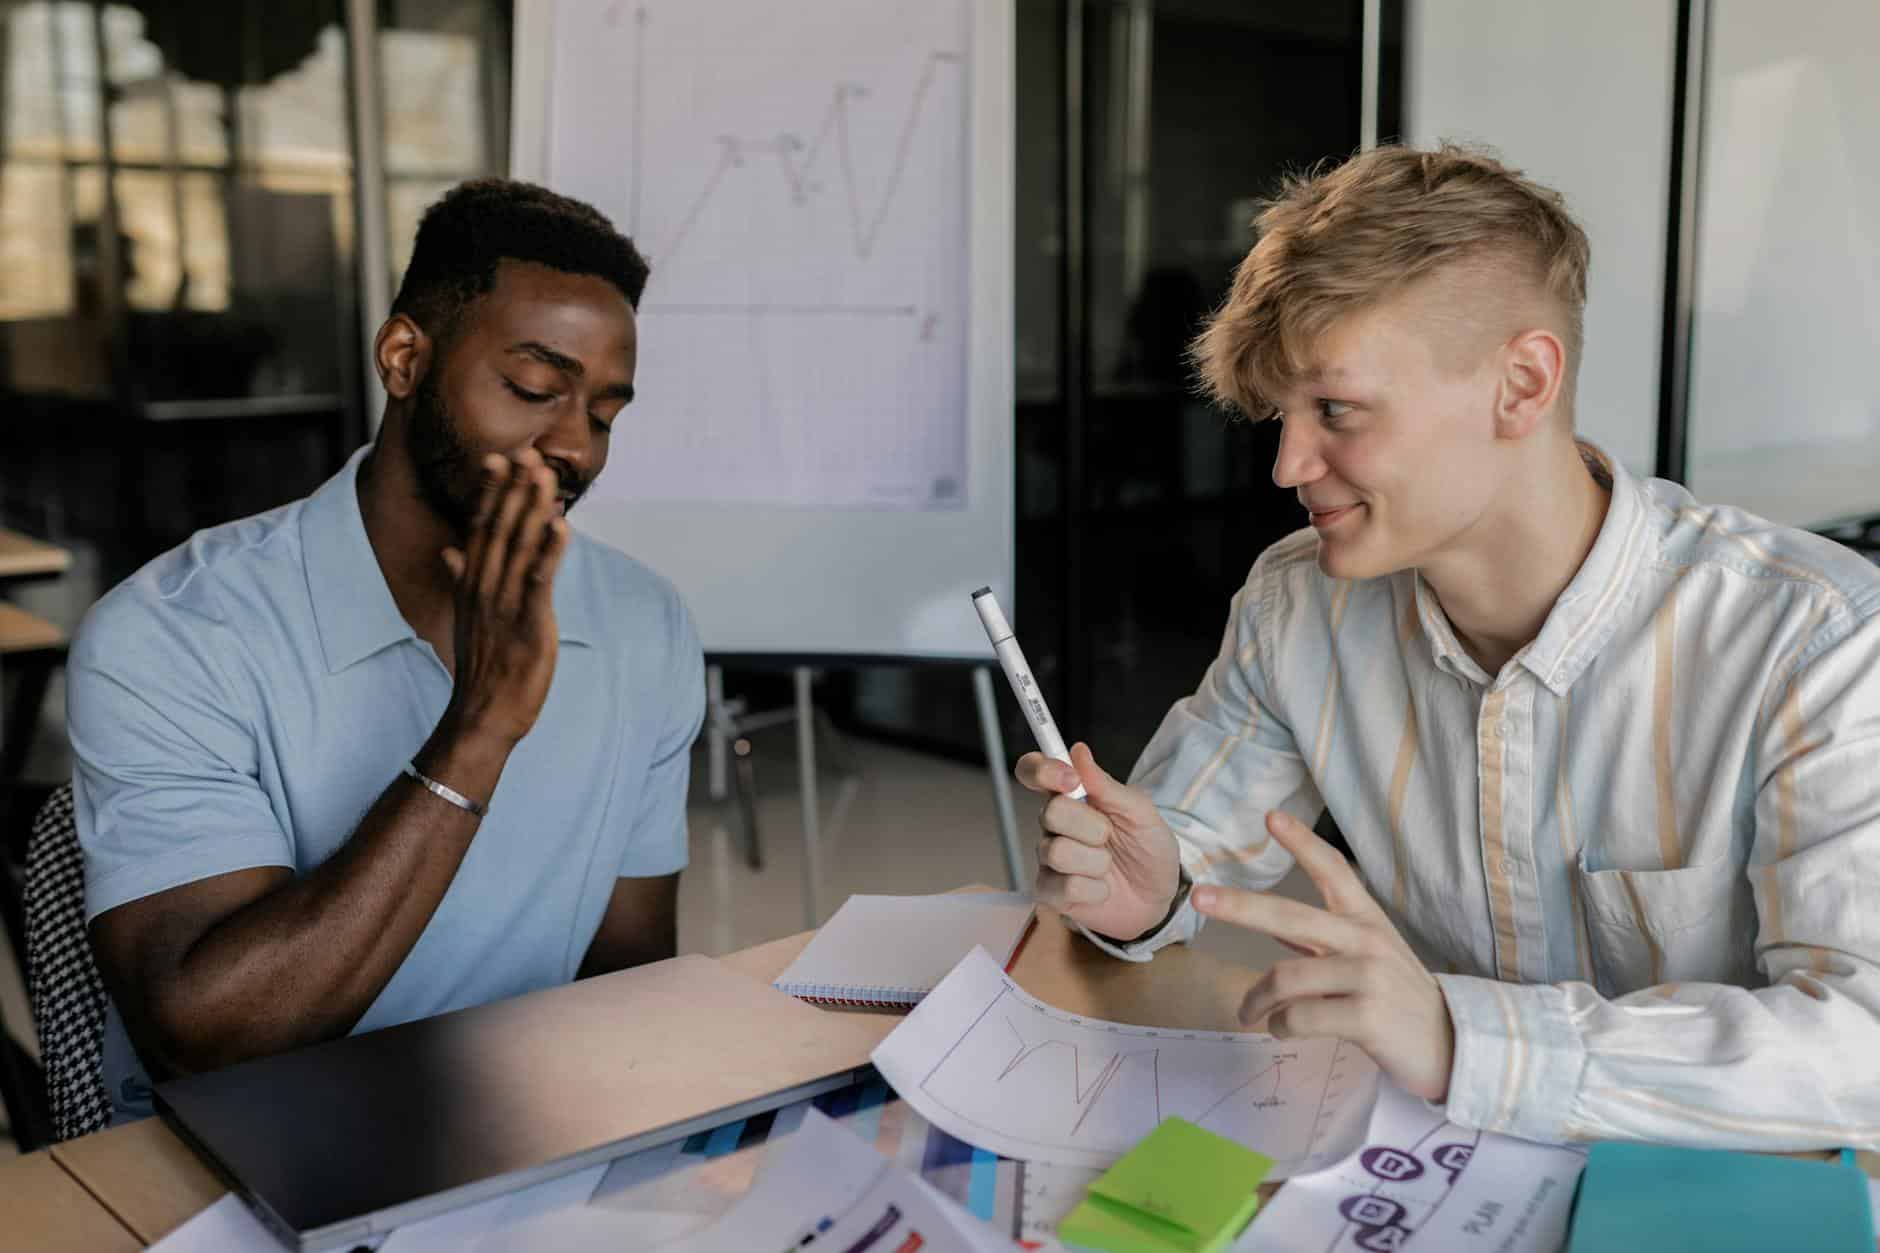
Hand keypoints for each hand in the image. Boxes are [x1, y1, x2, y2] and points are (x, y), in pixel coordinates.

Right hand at [439, 450, 569, 745]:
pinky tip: (561, 527)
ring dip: (533, 510)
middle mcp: (485, 588)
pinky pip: (539, 583)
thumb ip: (462, 578)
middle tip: (528, 452)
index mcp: (473, 584)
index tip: (500, 459)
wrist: (482, 714)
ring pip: (519, 548)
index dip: (492, 493)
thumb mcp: (468, 616)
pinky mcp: (528, 625)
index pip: (481, 529)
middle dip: (514, 490)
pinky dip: (549, 553)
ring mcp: (504, 605)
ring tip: (545, 476)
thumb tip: (451, 552)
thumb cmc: (483, 666)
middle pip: (500, 529)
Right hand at [1014, 743, 1182, 942]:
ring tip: (1108, 866)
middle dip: (1090, 825)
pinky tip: (1102, 889)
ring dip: (1096, 861)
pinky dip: (1095, 889)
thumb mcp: (1142, 813)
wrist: (1159, 895)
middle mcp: (1053, 825)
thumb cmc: (1148, 848)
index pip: (1034, 772)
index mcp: (1071, 797)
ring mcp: (1049, 859)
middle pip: (1050, 812)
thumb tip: (1078, 751)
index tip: (1071, 779)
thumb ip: (1108, 785)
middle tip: (1109, 836)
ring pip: (1057, 851)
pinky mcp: (1051, 893)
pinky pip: (1064, 887)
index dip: (1043, 770)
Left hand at [1193, 810, 1454, 1100]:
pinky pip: (1300, 1017)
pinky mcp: (1366, 1016)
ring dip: (1257, 999)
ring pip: (1286, 977)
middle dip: (1240, 906)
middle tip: (1199, 899)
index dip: (1302, 842)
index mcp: (1366, 921)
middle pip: (1291, 916)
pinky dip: (1281, 1026)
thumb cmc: (1399, 1003)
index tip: (1271, 817)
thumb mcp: (1364, 961)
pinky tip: (1283, 1030)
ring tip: (1251, 1014)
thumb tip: (1271, 926)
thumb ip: (1319, 943)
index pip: (1333, 871)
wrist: (1453, 1048)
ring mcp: (1368, 977)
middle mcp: (1366, 940)